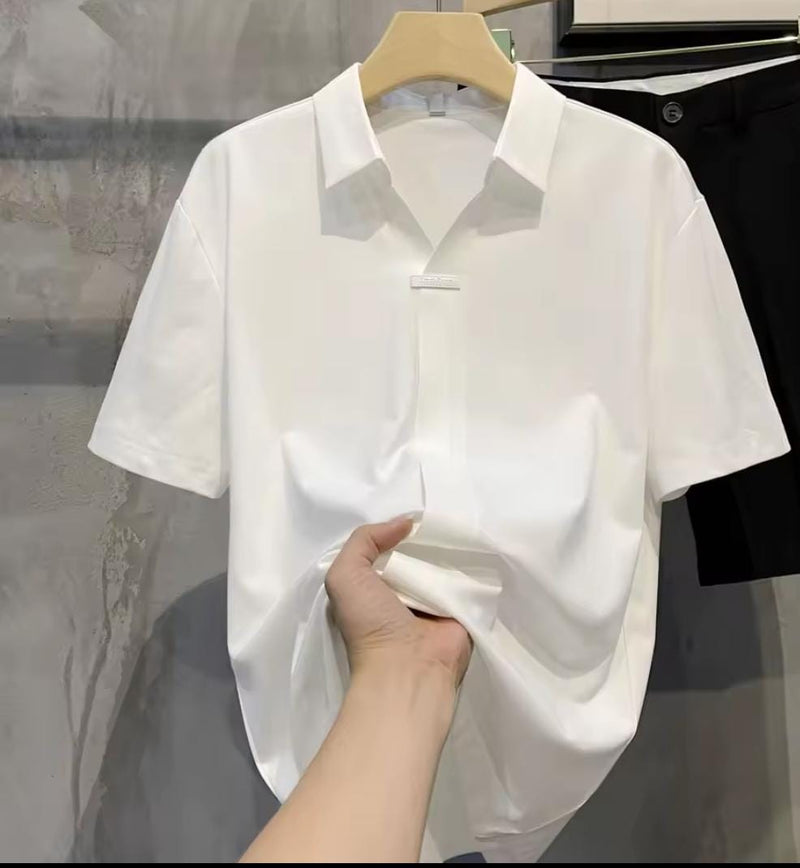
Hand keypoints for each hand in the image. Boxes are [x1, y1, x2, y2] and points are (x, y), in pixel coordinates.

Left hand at [325, 516, 471, 689]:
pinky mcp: (463, 610)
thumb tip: (405, 523)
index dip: (395, 532)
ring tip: (463, 525)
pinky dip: (475, 565)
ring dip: (453, 549)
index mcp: (373, 589)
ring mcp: (435, 602)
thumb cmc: (370, 622)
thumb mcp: (345, 575)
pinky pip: (470, 580)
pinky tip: (481, 546)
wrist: (407, 668)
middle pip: (418, 555)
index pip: (385, 551)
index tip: (412, 516)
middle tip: (442, 515)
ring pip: (444, 565)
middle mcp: (403, 595)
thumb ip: (364, 540)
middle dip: (427, 538)